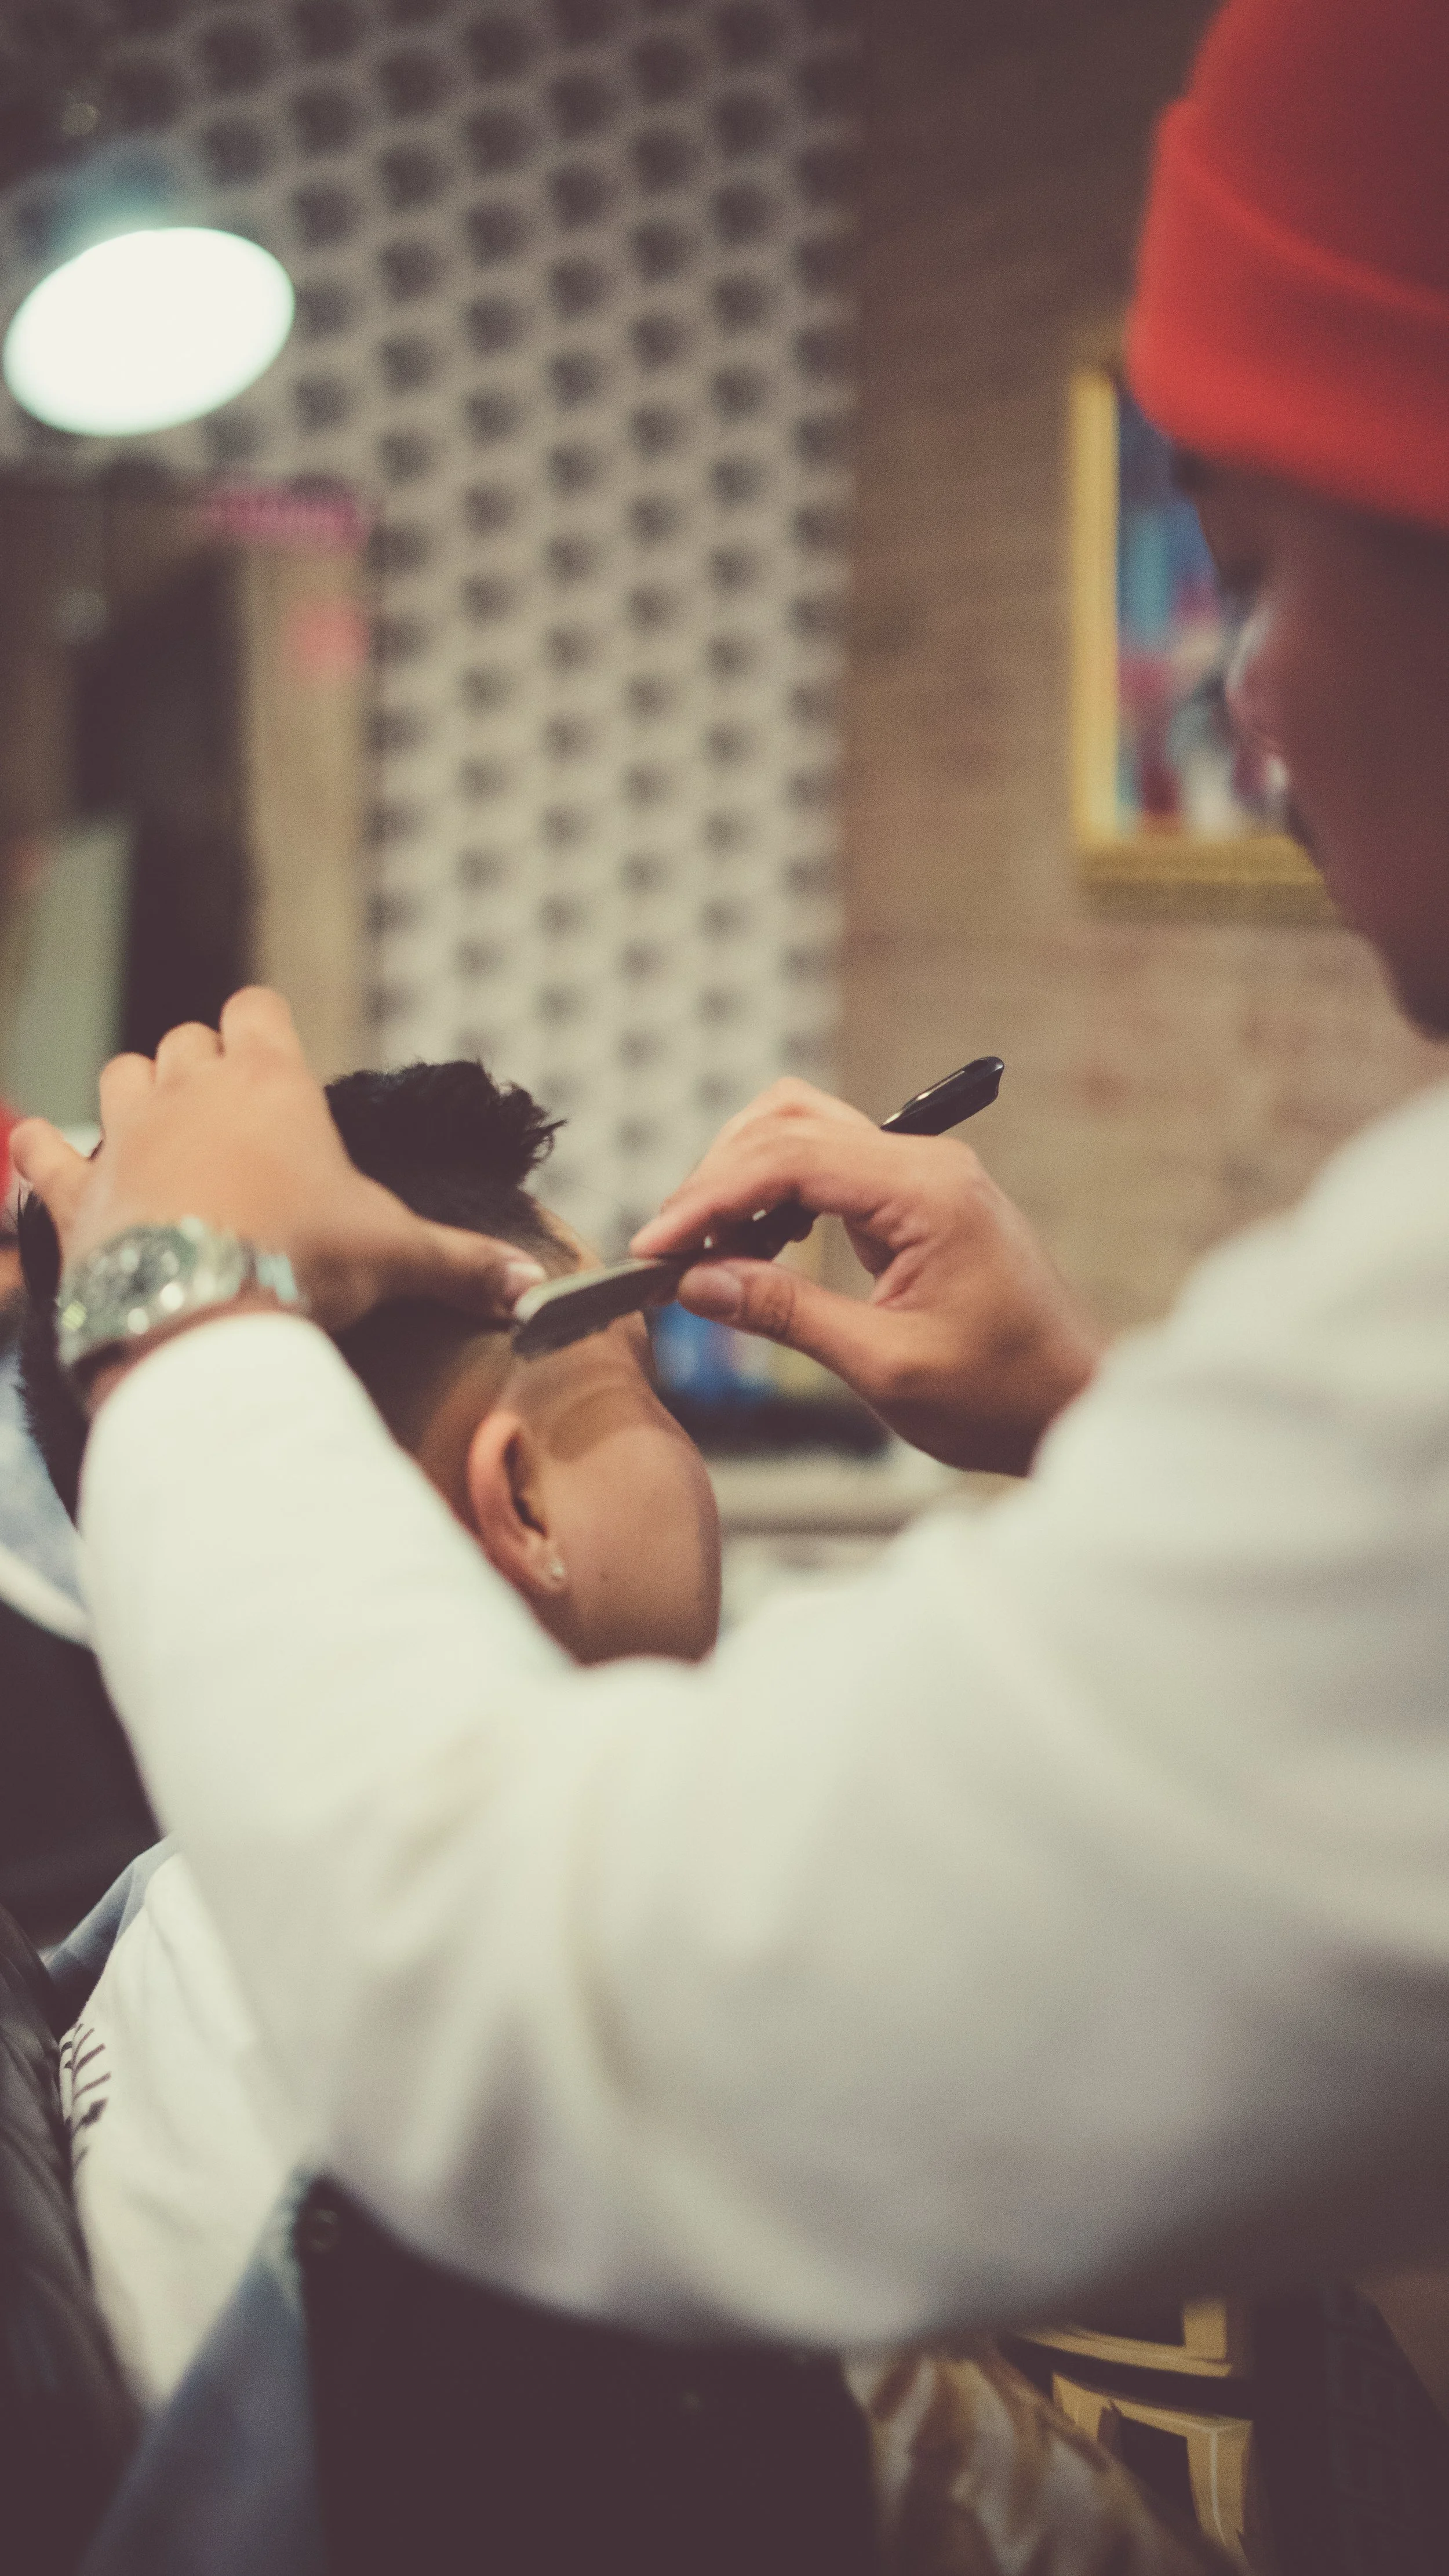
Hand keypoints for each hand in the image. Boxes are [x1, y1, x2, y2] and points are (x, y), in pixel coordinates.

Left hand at [10, 989, 546, 1346]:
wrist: (200, 1313)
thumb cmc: (301, 1263)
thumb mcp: (394, 1260)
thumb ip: (462, 1266)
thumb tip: (537, 1289)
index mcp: (270, 1083)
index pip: (257, 1007)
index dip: (265, 1027)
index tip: (278, 1062)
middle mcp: (191, 1090)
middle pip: (186, 1040)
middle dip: (205, 1068)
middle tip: (234, 1125)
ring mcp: (126, 1135)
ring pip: (119, 1075)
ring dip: (136, 1097)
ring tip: (161, 1140)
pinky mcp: (78, 1189)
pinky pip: (44, 1150)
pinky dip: (44, 1153)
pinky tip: (46, 1159)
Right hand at [631, 1080, 1102, 1474]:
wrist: (1075, 1406)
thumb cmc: (1002, 1395)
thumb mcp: (884, 1365)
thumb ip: (786, 1313)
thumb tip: (696, 1281)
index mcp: (928, 1191)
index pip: (789, 1158)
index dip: (708, 1198)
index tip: (654, 1247)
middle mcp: (926, 1164)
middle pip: (788, 1123)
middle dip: (718, 1178)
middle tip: (671, 1249)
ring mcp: (922, 1176)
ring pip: (803, 1134)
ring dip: (743, 1180)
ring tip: (706, 1251)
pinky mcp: (916, 1200)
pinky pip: (828, 1170)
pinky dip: (776, 1197)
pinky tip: (752, 1250)